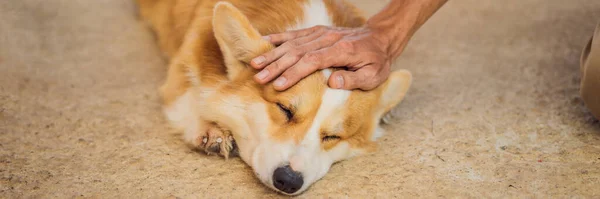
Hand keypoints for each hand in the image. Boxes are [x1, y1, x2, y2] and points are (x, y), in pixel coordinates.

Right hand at [250, 25, 395, 90]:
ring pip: (293, 42)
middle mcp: (328, 39)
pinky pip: (295, 34)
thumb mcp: (373, 76)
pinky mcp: (317, 31)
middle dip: (277, 66)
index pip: (313, 61)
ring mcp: (321, 33)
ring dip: (273, 54)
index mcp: (342, 50)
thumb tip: (333, 82)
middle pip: (298, 52)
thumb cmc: (376, 61)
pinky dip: (278, 38)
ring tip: (255, 65)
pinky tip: (263, 43)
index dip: (294, 73)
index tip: (279, 85)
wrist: (380, 38)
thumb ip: (353, 79)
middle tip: (259, 78)